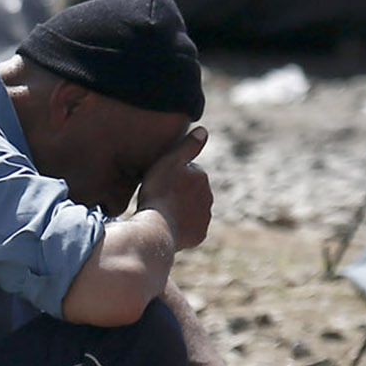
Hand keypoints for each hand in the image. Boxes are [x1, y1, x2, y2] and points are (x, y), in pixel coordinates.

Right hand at [135, 125, 212, 251]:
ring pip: (192, 210)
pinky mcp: (200, 236)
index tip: (160, 182)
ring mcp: (205, 218)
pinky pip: (190, 229)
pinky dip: (181, 228)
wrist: (156, 229)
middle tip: (159, 198)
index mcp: (201, 177)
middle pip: (192, 192)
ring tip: (162, 213)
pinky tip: (167, 227)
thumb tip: (203, 130)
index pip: (188, 172)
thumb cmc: (159, 194)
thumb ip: (187, 146)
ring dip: (181, 210)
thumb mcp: (169, 162)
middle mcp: (208, 197)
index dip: (173, 176)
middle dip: (180, 193)